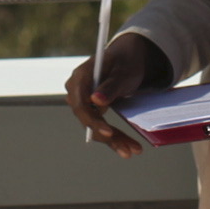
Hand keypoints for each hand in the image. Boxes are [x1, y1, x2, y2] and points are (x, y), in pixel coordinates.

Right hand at [64, 31, 169, 159]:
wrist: (127, 58)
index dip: (93, 120)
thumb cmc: (125, 61)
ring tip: (132, 151)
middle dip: (108, 136)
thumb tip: (96, 101)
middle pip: (88, 119)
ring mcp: (82, 102)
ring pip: (94, 127)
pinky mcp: (91, 110)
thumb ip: (110, 86)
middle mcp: (76, 90)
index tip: (109, 132)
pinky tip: (128, 148)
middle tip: (128, 150)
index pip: (81, 104)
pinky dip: (114, 137)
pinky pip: (100, 126)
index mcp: (80, 76)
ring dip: (113, 140)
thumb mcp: (123, 71)